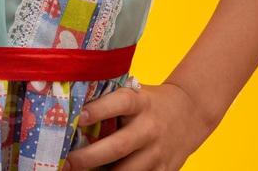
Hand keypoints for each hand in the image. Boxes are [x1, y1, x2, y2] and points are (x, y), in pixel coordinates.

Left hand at [63, 82, 214, 170]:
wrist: (190, 113)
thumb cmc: (150, 104)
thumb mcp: (136, 95)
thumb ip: (111, 102)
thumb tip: (71, 111)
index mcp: (141, 103)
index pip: (121, 103)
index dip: (99, 109)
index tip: (78, 116)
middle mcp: (149, 127)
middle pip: (118, 146)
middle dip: (89, 157)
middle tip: (67, 162)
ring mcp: (157, 152)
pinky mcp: (163, 170)